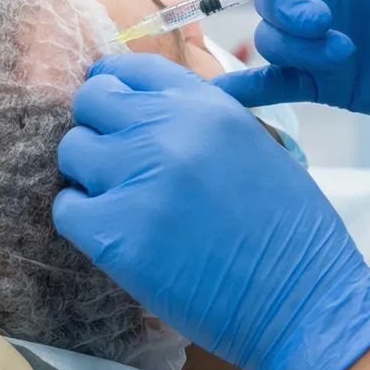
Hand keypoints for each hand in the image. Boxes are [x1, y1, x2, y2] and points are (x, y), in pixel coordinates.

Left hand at [53, 54, 369, 369]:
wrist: (303, 302)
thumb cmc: (290, 233)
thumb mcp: (253, 146)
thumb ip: (198, 122)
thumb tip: (143, 110)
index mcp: (205, 106)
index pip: (129, 67)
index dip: (115, 88)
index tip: (115, 111)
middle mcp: (166, 130)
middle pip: (91, 101)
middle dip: (99, 128)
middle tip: (118, 163)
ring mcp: (136, 180)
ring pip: (72, 151)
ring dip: (89, 175)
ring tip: (122, 202)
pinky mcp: (114, 235)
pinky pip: (66, 209)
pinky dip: (83, 220)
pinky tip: (116, 234)